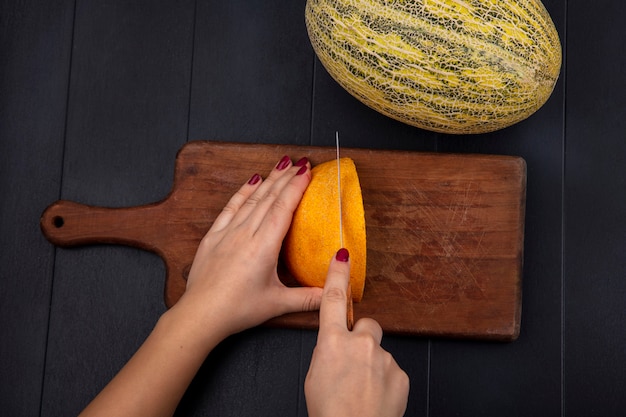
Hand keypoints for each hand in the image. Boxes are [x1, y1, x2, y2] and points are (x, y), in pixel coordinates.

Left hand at [175, 156, 323, 338]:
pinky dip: (243, 192)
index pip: (283, 208)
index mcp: (263, 247)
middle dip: (286, 177)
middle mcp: (245, 234)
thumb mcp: (277, 304)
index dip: (296, 187)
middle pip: (269, 198)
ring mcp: (227, 232)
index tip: (306, 171)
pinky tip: (252, 181)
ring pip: (251, 199)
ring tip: (281, 165)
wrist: (200, 314)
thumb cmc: (237, 309)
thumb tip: (332, 296)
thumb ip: (308, 298)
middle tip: (300, 162)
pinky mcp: (213, 236)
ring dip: (268, 180)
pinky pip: (230, 207)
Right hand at [305, 249, 409, 416]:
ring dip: (372, 365)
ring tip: (362, 390)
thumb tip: (336, 347)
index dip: (337, 275)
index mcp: (333, 343)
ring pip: (378, 352)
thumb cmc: (329, 412)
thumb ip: (327, 352)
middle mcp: (360, 344)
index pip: (333, 300)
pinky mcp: (401, 373)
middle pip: (366, 326)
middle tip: (353, 364)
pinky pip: (391, 369)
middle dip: (361, 338)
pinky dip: (384, 381)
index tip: (342, 256)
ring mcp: (383, 358)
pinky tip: (375, 397)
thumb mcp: (314, 376)